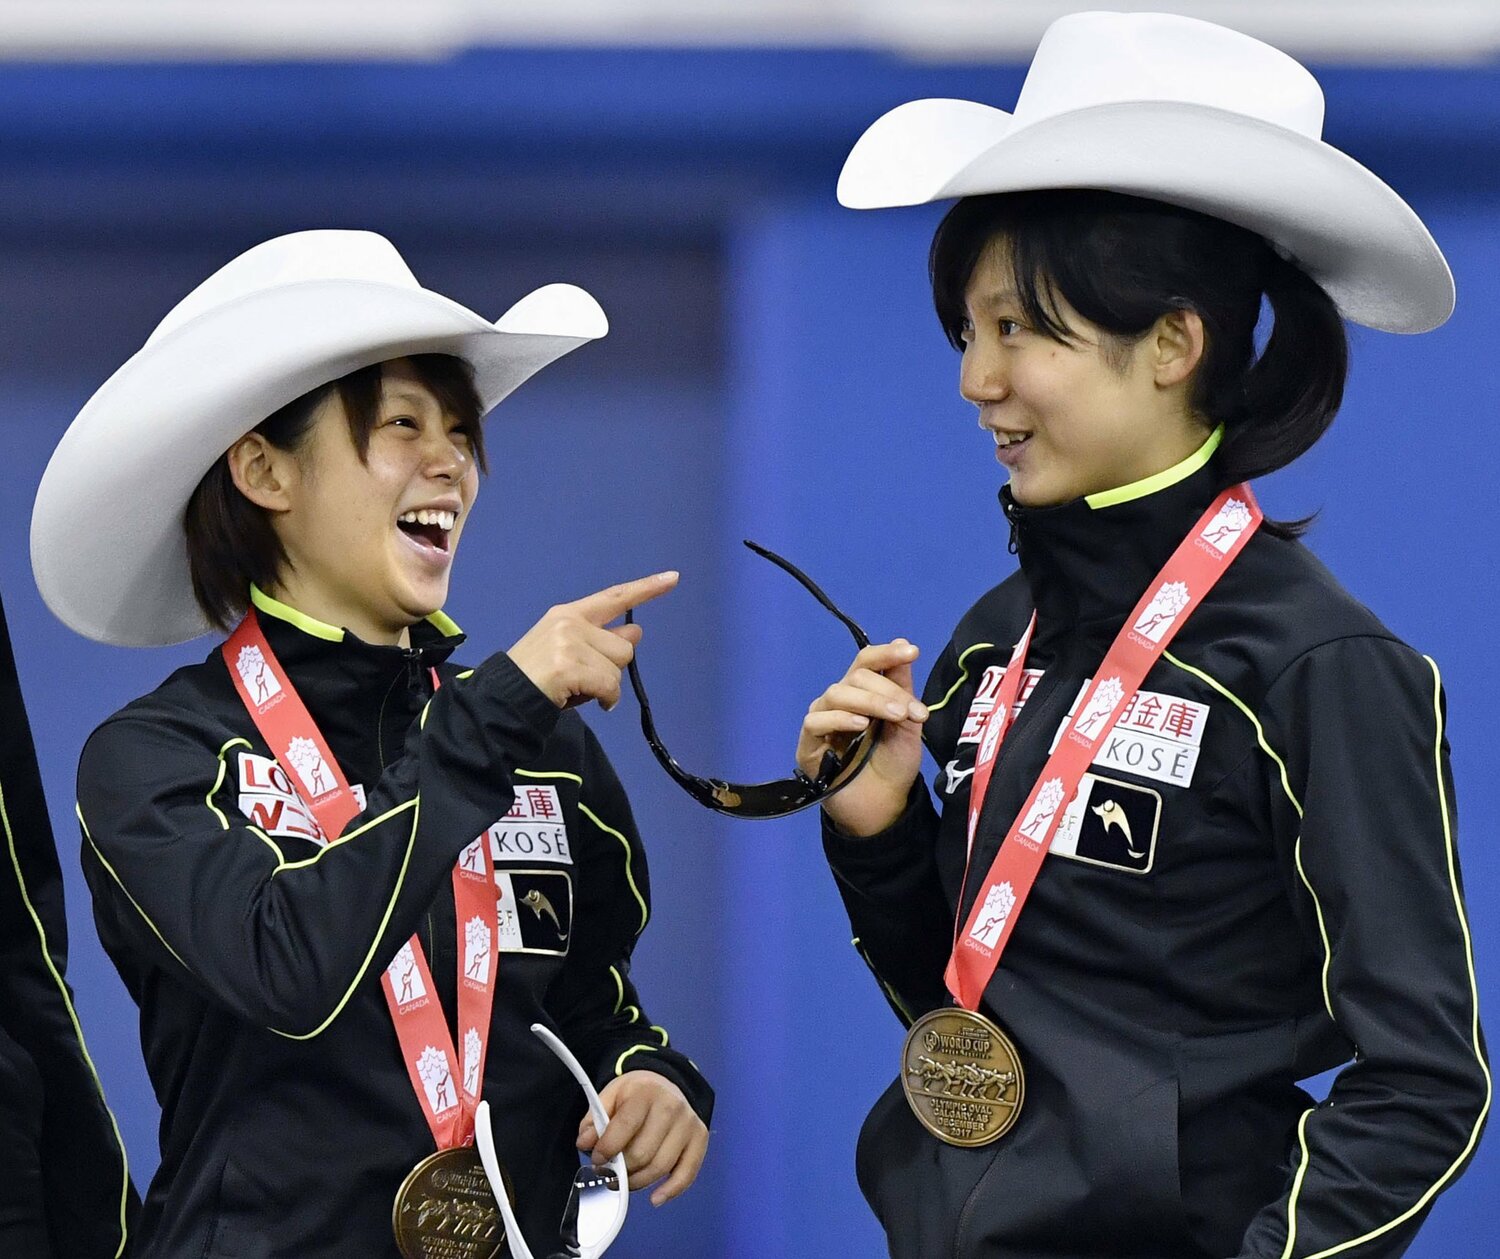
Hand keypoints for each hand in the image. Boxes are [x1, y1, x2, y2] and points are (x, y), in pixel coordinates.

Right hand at [508, 572, 677, 710]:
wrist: (503, 697)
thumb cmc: (537, 677)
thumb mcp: (567, 649)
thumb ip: (600, 639)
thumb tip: (636, 632)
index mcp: (568, 614)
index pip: (614, 597)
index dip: (646, 589)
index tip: (673, 577)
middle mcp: (571, 622)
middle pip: (625, 644)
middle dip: (614, 666)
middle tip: (588, 677)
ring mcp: (569, 642)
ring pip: (619, 668)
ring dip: (607, 686)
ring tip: (580, 689)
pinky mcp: (569, 666)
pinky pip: (610, 687)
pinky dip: (606, 700)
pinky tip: (592, 702)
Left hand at [576, 1070, 708, 1206]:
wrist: (665, 1083)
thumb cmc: (635, 1094)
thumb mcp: (610, 1096)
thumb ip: (594, 1120)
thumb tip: (585, 1143)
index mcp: (645, 1092)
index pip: (625, 1126)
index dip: (606, 1149)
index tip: (597, 1159)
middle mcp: (671, 1106)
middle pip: (642, 1153)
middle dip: (620, 1170)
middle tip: (609, 1172)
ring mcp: (688, 1124)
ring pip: (660, 1167)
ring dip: (637, 1182)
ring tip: (624, 1180)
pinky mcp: (699, 1139)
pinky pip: (687, 1173)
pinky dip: (670, 1191)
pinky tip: (655, 1198)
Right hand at [798, 639, 927, 836]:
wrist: (884, 807)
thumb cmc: (894, 765)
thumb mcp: (909, 725)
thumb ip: (903, 689)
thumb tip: (903, 644)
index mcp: (863, 693)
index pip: (867, 662)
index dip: (886, 653)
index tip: (911, 651)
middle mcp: (839, 701)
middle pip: (855, 676)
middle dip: (886, 690)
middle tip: (911, 712)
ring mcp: (822, 721)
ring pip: (836, 694)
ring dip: (870, 701)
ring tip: (894, 717)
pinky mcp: (808, 744)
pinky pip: (816, 721)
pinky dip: (839, 718)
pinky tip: (860, 725)